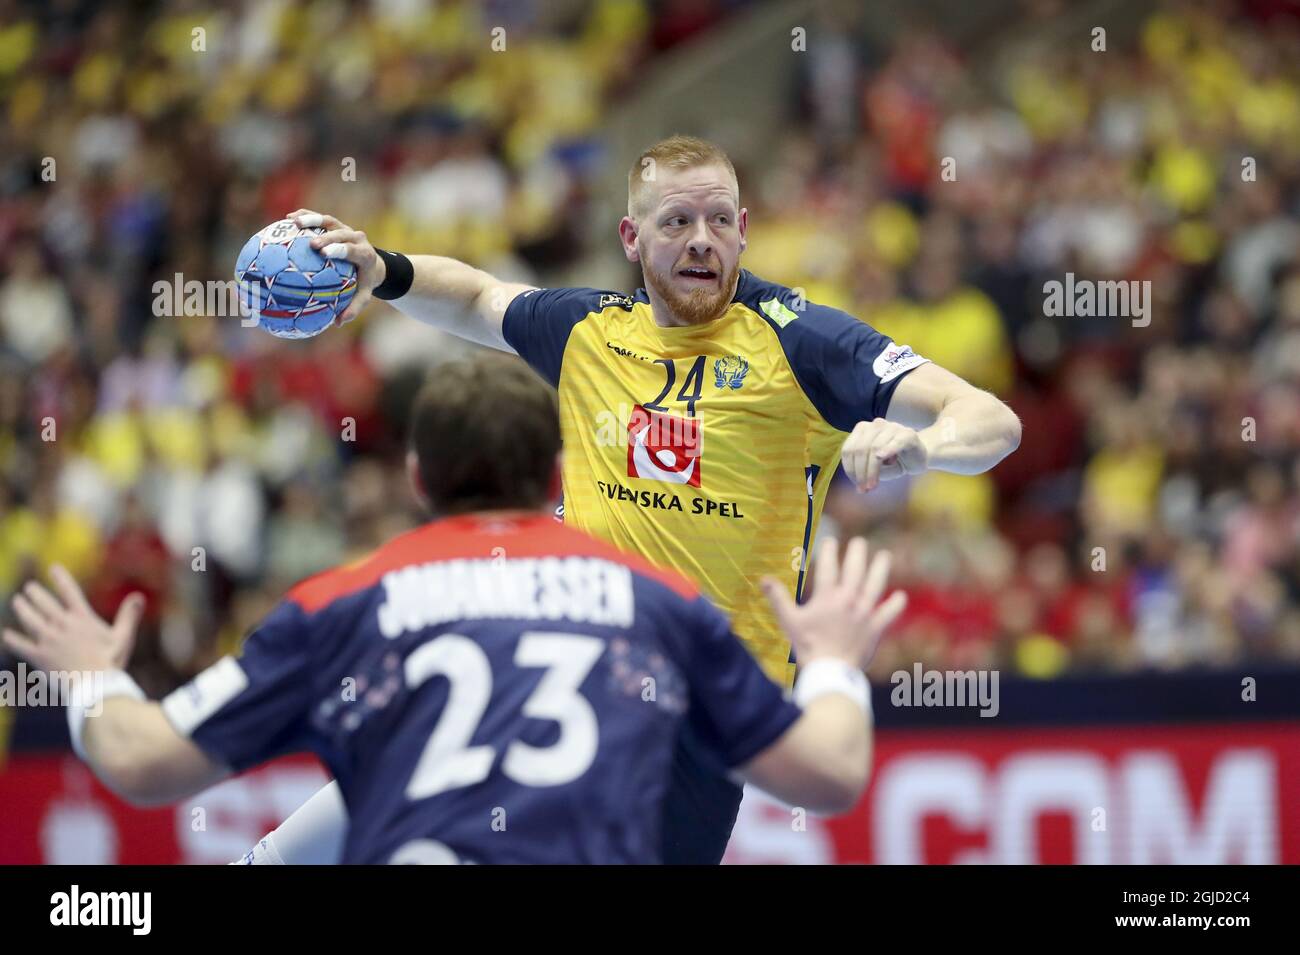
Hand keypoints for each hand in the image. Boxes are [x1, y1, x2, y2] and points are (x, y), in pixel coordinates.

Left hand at [3, 565, 144, 673]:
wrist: (94, 686)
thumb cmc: (111, 662)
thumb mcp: (124, 637)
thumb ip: (129, 615)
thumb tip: (138, 596)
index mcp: (82, 618)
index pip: (69, 591)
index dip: (60, 578)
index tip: (53, 567)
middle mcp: (62, 625)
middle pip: (44, 603)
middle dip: (35, 593)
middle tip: (29, 588)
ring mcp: (48, 640)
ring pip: (30, 619)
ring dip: (22, 609)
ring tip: (17, 602)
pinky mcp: (39, 656)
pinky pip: (21, 645)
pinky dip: (13, 639)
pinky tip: (7, 634)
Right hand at [286, 209, 385, 325]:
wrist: (372, 263)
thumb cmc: (363, 282)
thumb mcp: (363, 296)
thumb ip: (353, 308)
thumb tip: (338, 322)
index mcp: (364, 254)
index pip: (352, 250)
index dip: (339, 249)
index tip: (324, 253)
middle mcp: (356, 237)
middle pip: (340, 233)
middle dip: (326, 237)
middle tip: (311, 244)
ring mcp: (345, 228)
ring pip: (328, 220)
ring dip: (312, 219)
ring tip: (293, 222)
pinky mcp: (336, 224)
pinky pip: (319, 218)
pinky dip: (305, 216)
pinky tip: (287, 219)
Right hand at [761, 537, 905, 670]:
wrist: (830, 671)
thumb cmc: (808, 646)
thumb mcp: (789, 621)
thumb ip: (777, 598)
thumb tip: (763, 579)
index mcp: (828, 597)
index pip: (829, 567)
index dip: (829, 551)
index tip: (830, 540)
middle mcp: (849, 600)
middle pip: (855, 570)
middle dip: (857, 553)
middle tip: (859, 542)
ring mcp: (865, 613)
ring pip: (875, 585)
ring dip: (881, 569)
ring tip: (885, 555)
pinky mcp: (875, 628)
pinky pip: (889, 613)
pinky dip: (895, 604)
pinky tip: (900, 596)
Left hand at [840, 418, 928, 491]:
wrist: (918, 458)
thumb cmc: (893, 462)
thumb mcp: (874, 467)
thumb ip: (863, 469)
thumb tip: (856, 481)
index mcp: (863, 430)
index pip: (849, 449)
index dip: (849, 469)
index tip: (855, 484)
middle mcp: (876, 425)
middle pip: (860, 450)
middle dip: (860, 472)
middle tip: (863, 489)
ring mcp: (892, 427)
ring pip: (875, 448)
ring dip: (872, 470)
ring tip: (873, 485)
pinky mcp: (908, 434)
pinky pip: (896, 441)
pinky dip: (888, 449)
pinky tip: (882, 458)